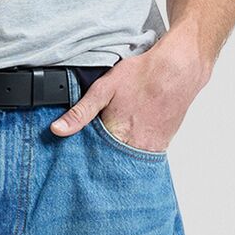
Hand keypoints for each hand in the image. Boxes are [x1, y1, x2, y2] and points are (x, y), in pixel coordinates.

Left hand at [47, 44, 201, 153]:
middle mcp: (133, 146)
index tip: (75, 162)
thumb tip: (57, 130)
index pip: (92, 158)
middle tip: (93, 159)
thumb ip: (79, 113)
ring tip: (111, 152)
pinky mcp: (161, 145)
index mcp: (115, 134)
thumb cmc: (142, 75)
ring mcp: (148, 148)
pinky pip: (143, 158)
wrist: (177, 70)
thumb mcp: (103, 89)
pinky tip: (128, 146)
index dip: (83, 160)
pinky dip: (134, 156)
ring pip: (127, 164)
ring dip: (118, 161)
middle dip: (100, 163)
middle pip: (110, 164)